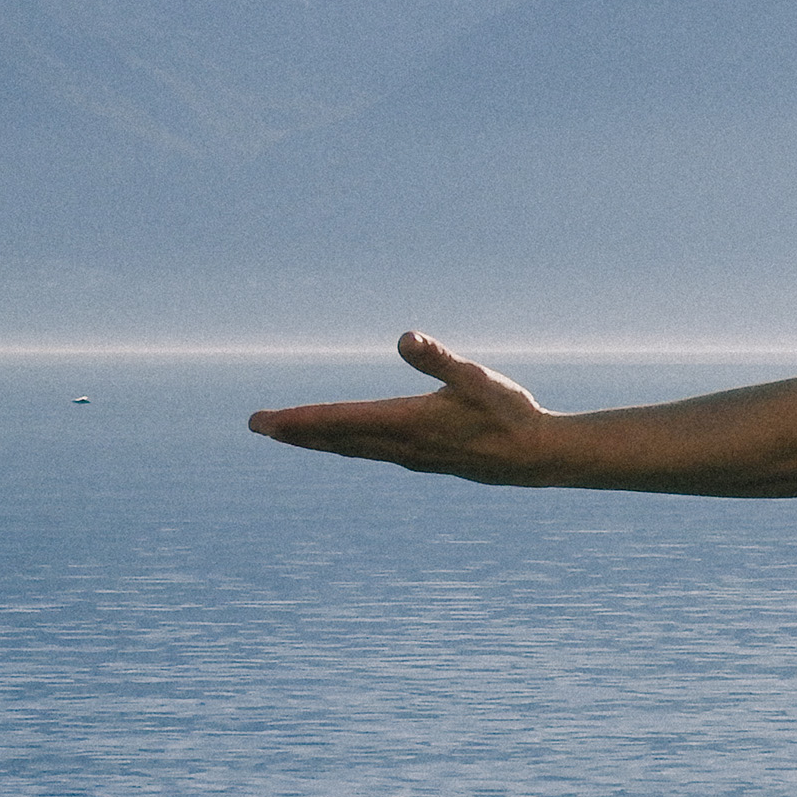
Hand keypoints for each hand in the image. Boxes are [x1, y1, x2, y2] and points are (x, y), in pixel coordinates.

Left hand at [247, 332, 560, 484]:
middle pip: (337, 439)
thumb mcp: (477, 379)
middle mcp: (403, 445)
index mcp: (407, 423)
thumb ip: (438, 359)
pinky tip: (344, 442)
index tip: (262, 421)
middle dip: (296, 431)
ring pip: (352, 448)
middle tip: (258, 425)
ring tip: (289, 433)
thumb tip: (405, 337)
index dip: (298, 420)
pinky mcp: (425, 459)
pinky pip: (372, 452)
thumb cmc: (511, 414)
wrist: (539, 458)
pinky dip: (346, 444)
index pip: (339, 421)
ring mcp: (413, 456)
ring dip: (318, 440)